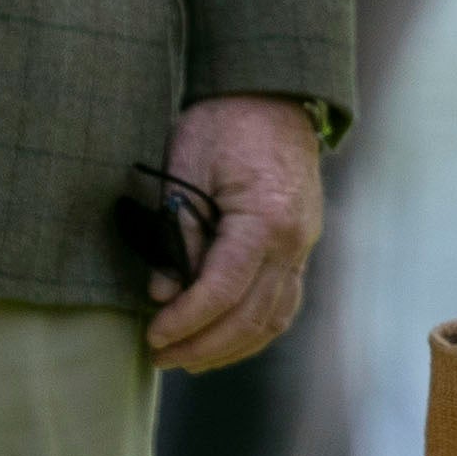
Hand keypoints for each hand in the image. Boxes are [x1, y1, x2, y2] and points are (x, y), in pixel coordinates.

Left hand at [146, 93, 323, 372]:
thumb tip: (162, 293)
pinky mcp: (301, 248)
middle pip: (250, 316)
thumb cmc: (223, 122)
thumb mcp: (186, 165)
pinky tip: (222, 340)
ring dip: (229, 347)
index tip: (153, 335)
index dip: (187, 319)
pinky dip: (253, 330)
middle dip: (203, 344)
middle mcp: (293, 242)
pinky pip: (282, 303)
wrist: (272, 95)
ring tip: (186, 359)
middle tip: (159, 357)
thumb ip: (176, 231)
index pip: (224, 289)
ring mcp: (303, 248)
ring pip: (272, 319)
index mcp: (265, 219)